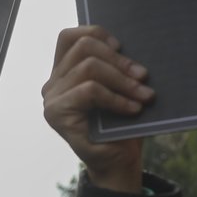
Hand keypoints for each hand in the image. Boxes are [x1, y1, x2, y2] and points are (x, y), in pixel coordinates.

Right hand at [41, 26, 148, 192]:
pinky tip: (133, 108)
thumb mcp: (119, 88)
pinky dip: (116, 97)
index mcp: (64, 73)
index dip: (97, 34)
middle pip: (83, 47)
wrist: (117, 163)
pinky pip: (89, 90)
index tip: (121, 48)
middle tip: (143, 76)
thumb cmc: (121, 124)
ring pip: (88, 67)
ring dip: (123, 80)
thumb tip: (132, 46)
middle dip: (119, 60)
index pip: (69, 37)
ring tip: (144, 95)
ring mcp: (52, 99)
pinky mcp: (57, 114)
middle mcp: (52, 83)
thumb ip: (115, 66)